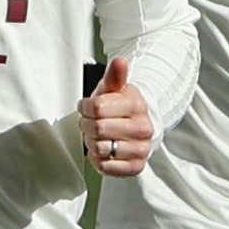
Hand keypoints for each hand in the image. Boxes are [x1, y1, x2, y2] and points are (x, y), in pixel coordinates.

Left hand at [81, 56, 152, 176]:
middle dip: (87, 125)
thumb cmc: (118, 107)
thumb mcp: (113, 89)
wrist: (134, 126)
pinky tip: (103, 150)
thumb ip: (114, 76)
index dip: (85, 108)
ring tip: (98, 136)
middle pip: (98, 129)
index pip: (97, 108)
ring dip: (91, 143)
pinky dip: (98, 159)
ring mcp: (141, 149)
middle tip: (91, 123)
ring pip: (100, 148)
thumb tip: (119, 61)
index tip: (87, 107)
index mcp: (137, 105)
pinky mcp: (136, 167)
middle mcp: (143, 128)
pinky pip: (105, 167)